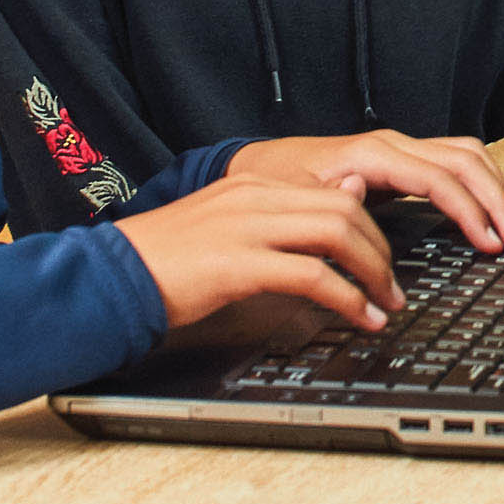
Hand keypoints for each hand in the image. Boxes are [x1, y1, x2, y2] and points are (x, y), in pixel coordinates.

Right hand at [113, 175, 406, 338]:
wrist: (110, 275)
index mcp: (253, 186)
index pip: (334, 193)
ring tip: (384, 305)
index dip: (371, 228)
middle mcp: (255, 197)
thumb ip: (281, 218)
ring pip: (336, 234)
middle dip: (381, 251)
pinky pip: (311, 275)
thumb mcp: (229, 228)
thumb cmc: (167, 261)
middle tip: (392, 288)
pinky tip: (358, 318)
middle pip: (346, 209)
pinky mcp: (237, 263)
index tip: (383, 261)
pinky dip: (346, 298)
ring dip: (372, 273)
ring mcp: (246, 226)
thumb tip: (343, 200)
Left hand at [234, 129, 503, 253]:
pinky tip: (486, 211)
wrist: (258, 169)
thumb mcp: (291, 199)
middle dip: (496, 200)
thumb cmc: (275, 184)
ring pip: (468, 155)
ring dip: (495, 190)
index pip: (439, 178)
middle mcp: (393, 145)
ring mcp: (400, 151)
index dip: (469, 211)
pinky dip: (479, 185)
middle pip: (466, 160)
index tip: (489, 242)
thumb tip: (361, 192)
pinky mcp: (401, 164)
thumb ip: (327, 198)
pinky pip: (455, 163)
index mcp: (372, 154)